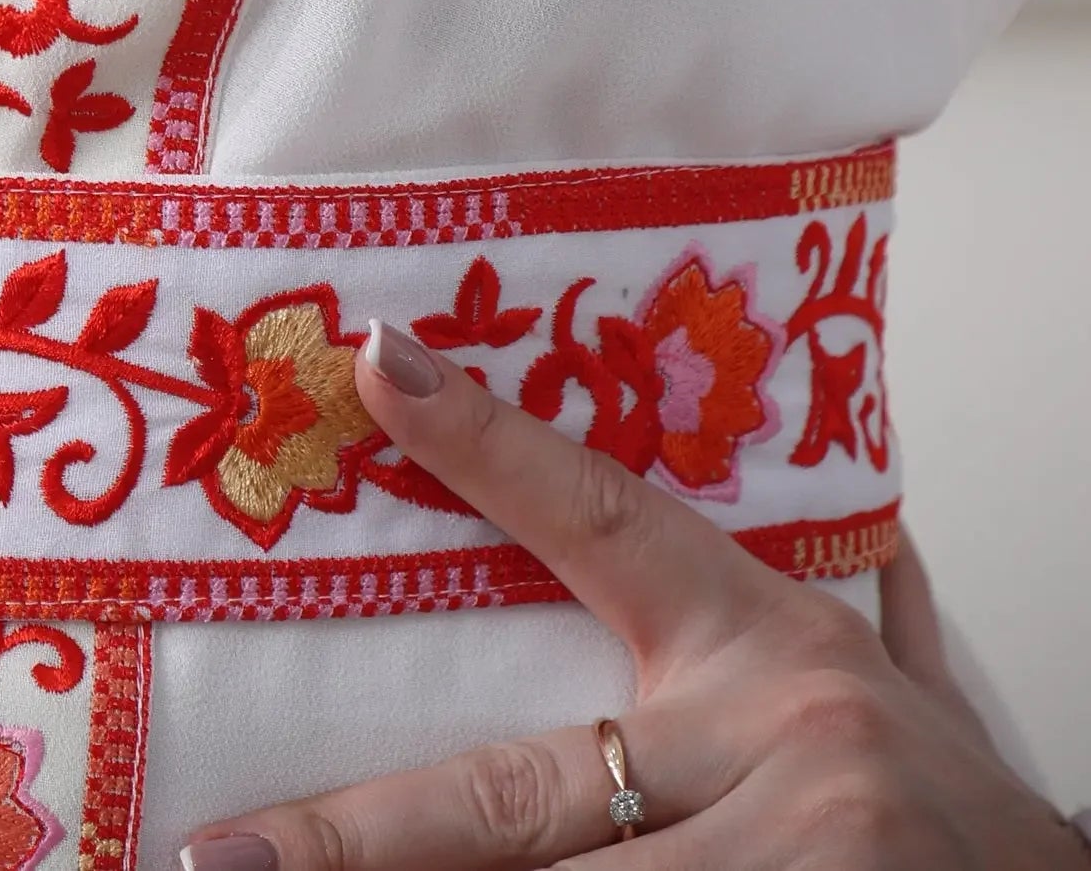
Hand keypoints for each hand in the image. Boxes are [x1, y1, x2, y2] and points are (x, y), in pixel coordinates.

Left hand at [176, 320, 1083, 870]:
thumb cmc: (967, 827)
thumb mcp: (895, 700)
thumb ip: (854, 617)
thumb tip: (859, 522)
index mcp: (775, 656)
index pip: (612, 520)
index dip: (492, 445)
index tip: (379, 367)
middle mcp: (780, 756)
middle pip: (523, 801)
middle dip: (360, 842)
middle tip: (222, 859)